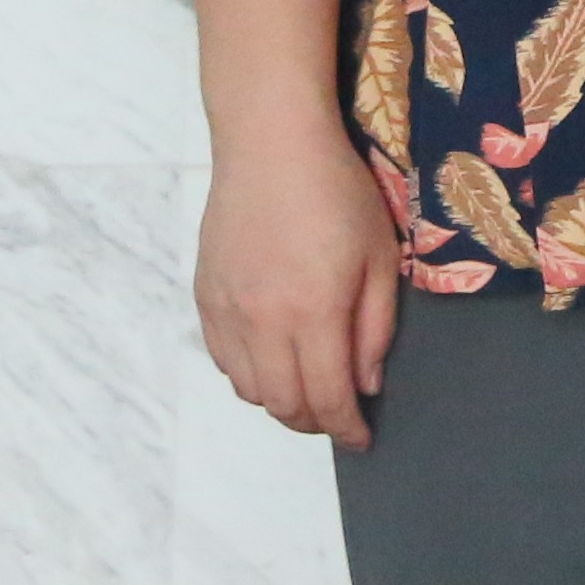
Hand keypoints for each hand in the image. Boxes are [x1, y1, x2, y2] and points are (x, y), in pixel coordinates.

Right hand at [197, 137, 405, 446]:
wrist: (269, 145)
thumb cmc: (337, 191)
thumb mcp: (379, 254)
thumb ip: (374, 326)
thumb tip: (365, 384)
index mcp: (313, 312)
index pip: (328, 396)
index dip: (347, 428)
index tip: (362, 439)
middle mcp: (263, 322)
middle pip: (283, 404)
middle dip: (315, 422)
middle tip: (338, 418)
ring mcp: (227, 311)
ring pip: (250, 389)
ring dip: (281, 403)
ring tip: (309, 392)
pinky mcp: (205, 298)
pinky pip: (225, 361)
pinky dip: (250, 376)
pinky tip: (273, 361)